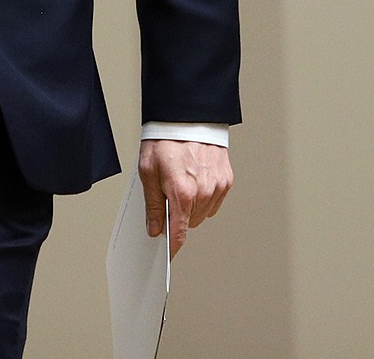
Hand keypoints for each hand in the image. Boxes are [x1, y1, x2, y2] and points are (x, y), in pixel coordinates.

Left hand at [139, 139, 231, 257]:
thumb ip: (153, 204)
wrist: (186, 117)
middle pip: (189, 223)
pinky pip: (214, 200)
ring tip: (182, 182)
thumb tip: (155, 228)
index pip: (179, 232)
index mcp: (182, 192)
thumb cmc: (165, 139)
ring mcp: (217, 186)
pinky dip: (204, 196)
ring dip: (192, 206)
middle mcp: (203, 192)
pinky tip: (195, 179)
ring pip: (203, 213)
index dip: (172, 246)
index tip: (168, 255)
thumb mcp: (147, 171)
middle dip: (178, 215)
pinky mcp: (226, 179)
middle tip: (168, 194)